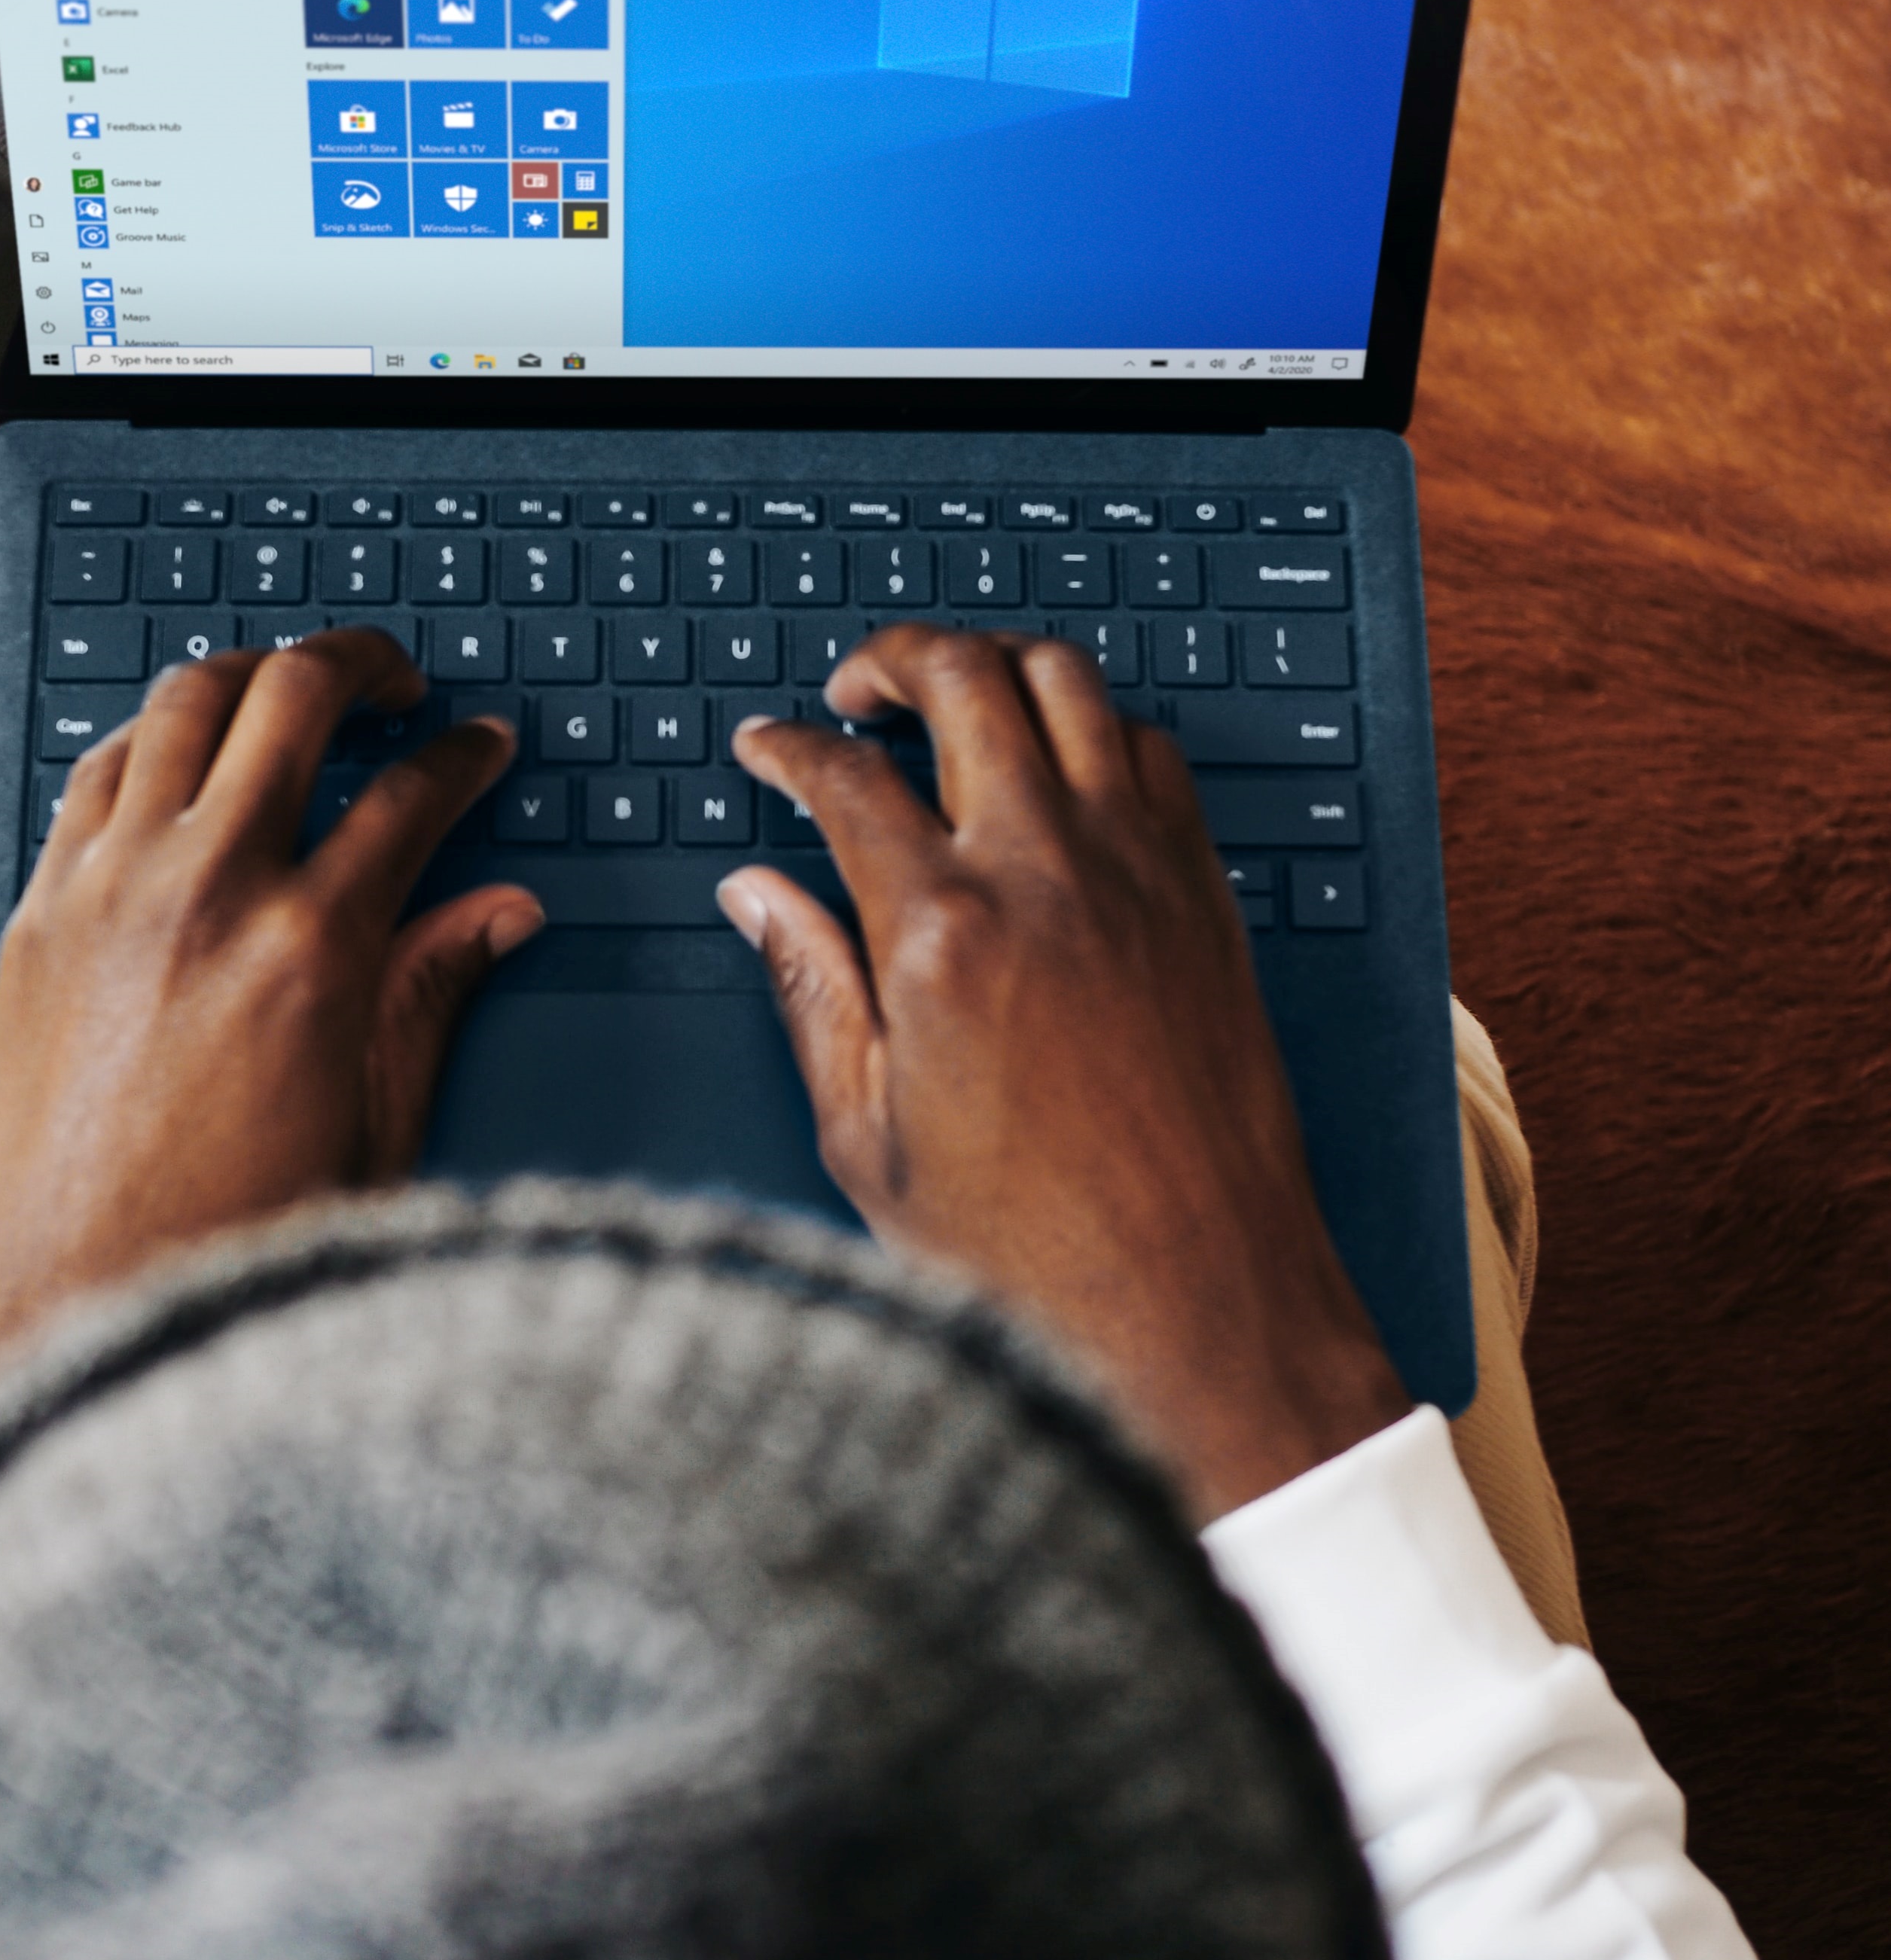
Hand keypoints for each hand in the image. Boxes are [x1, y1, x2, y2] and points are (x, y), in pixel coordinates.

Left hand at [0, 630, 541, 1382]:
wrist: (56, 1312)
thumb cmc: (219, 1248)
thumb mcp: (372, 1132)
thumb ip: (432, 997)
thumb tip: (503, 913)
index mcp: (312, 952)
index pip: (412, 796)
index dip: (463, 756)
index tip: (480, 747)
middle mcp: (206, 891)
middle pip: (294, 698)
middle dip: (361, 664)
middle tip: (396, 682)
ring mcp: (107, 888)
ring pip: (183, 703)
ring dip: (251, 675)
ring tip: (290, 691)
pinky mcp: (36, 909)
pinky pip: (98, 768)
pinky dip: (153, 737)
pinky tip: (183, 758)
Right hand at [721, 629, 1405, 1520]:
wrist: (1196, 1300)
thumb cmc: (1029, 1250)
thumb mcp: (866, 1137)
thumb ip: (809, 990)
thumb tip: (757, 895)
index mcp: (939, 932)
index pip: (844, 775)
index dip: (789, 745)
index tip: (771, 747)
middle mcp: (1044, 872)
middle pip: (963, 678)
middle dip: (891, 659)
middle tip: (855, 691)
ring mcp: (1137, 871)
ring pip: (1067, 684)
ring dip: (997, 667)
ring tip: (953, 699)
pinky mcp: (1202, 893)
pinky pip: (1151, 749)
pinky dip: (1095, 726)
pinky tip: (1060, 766)